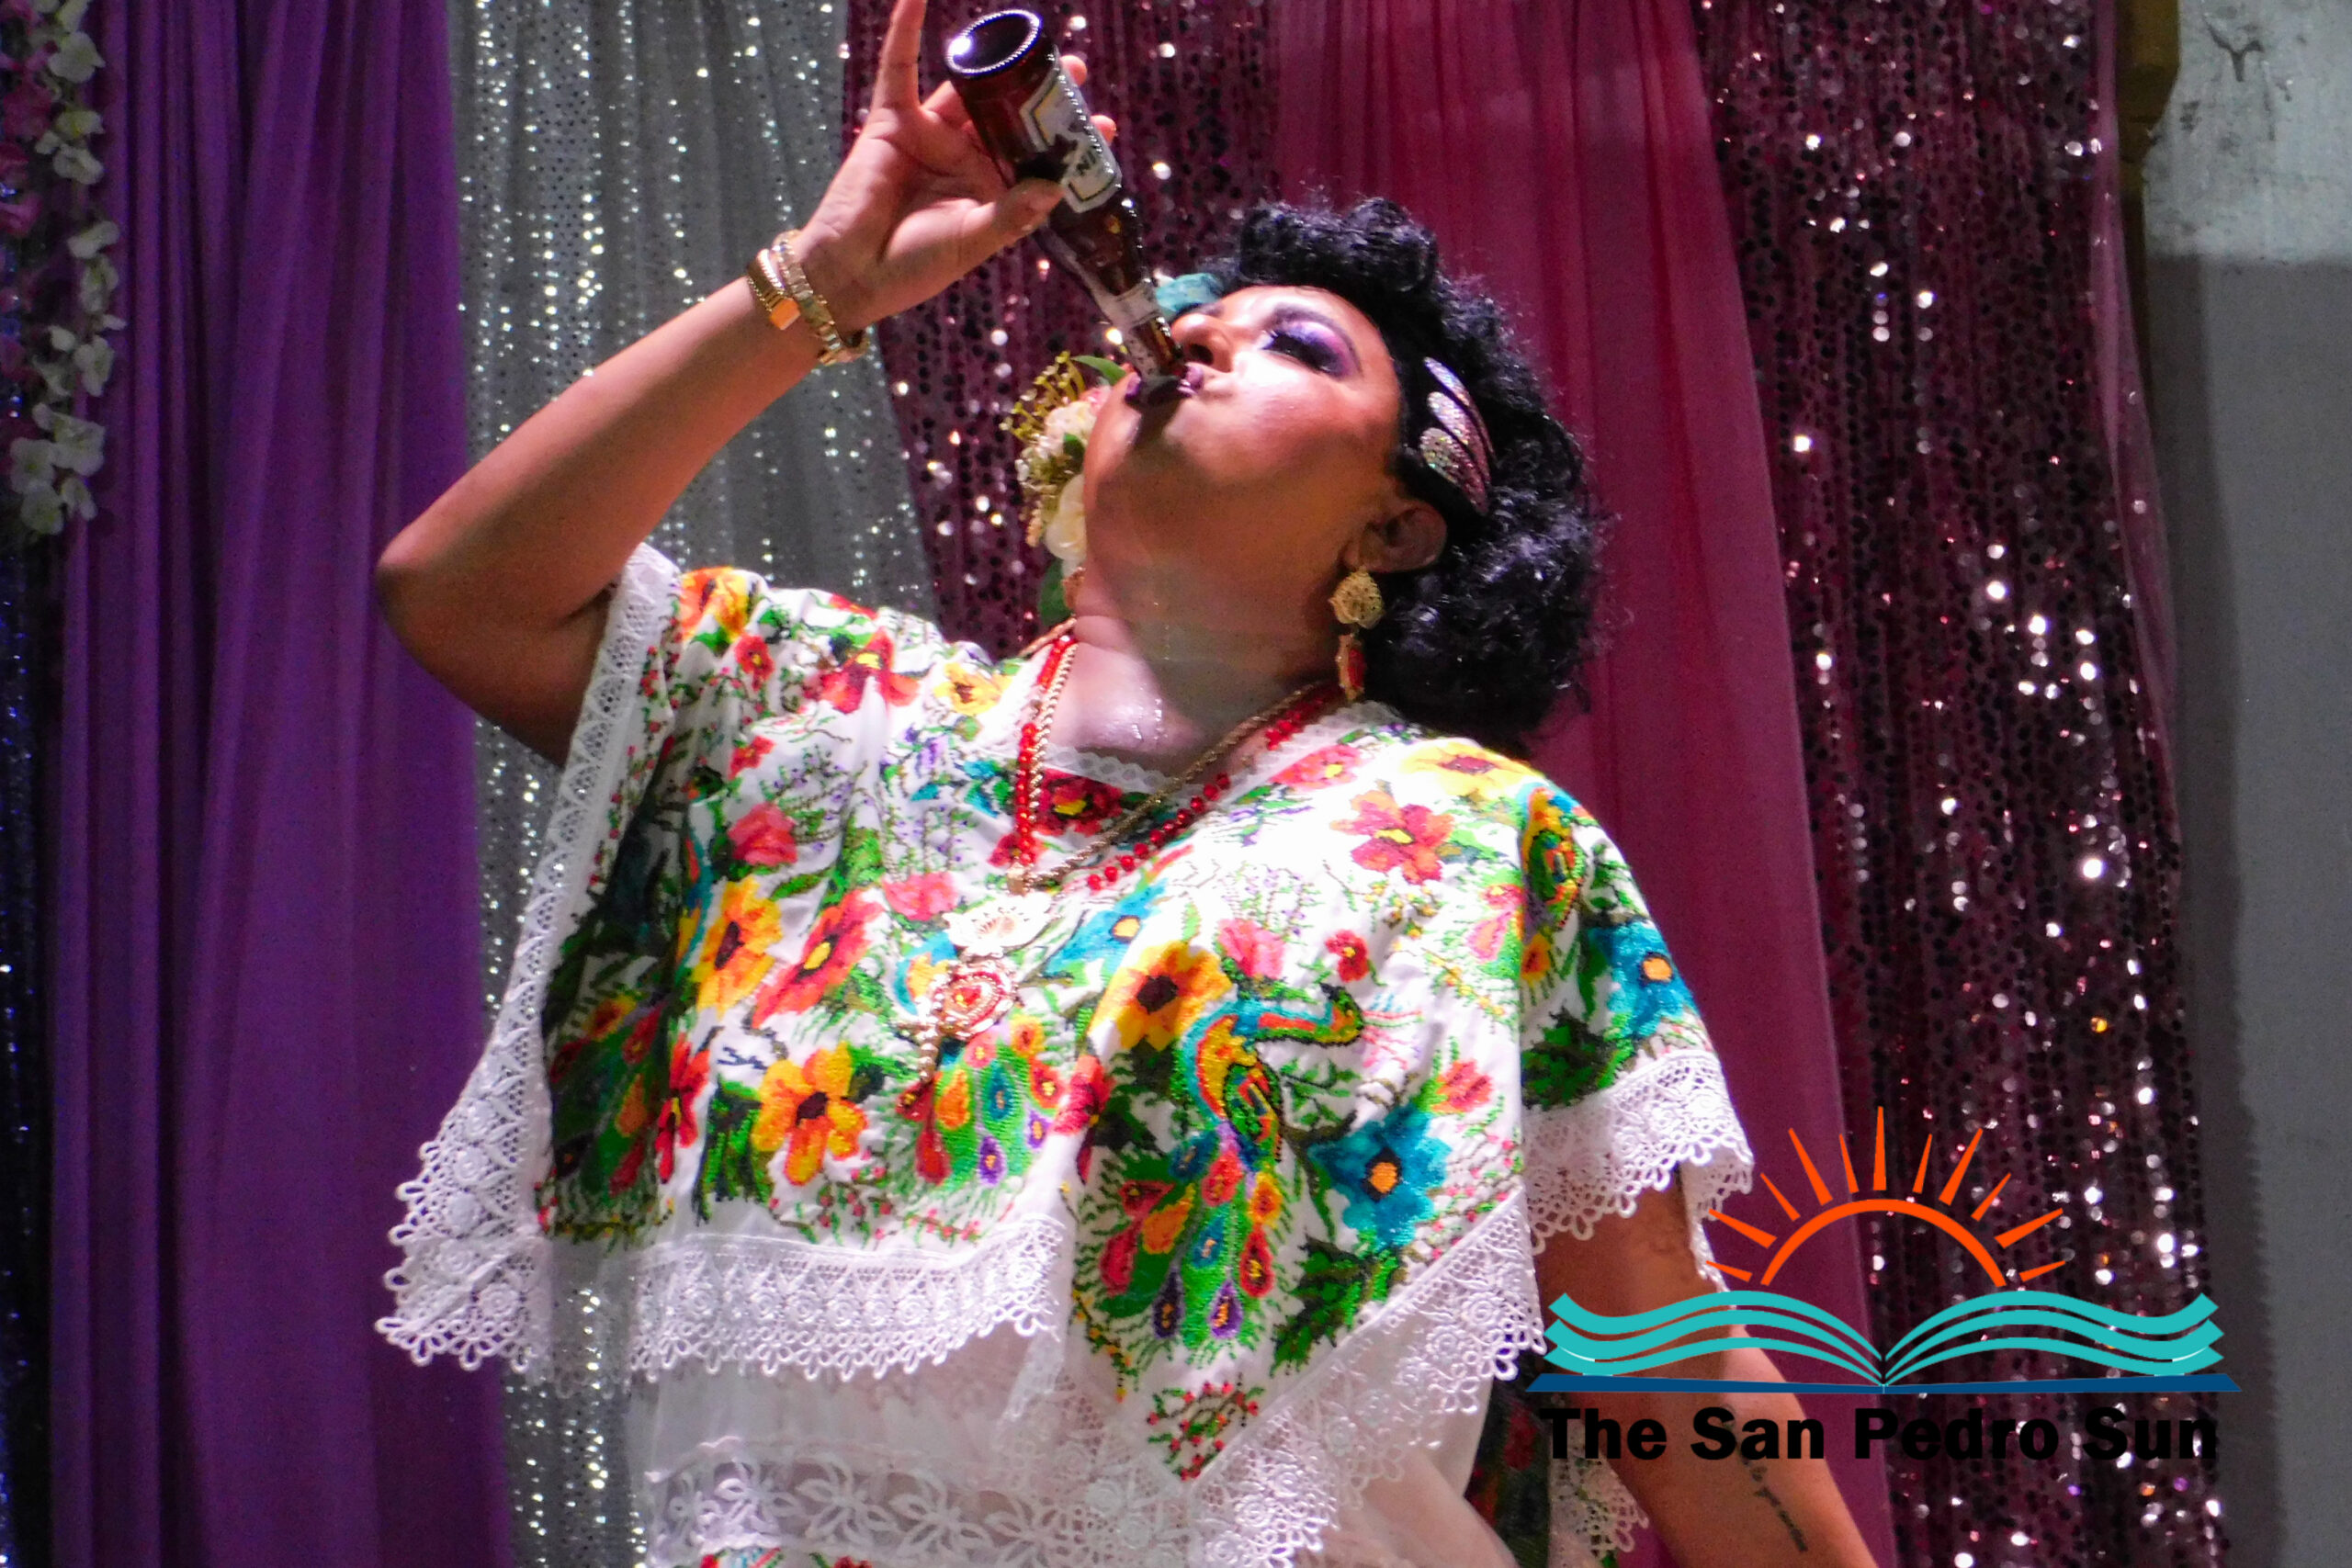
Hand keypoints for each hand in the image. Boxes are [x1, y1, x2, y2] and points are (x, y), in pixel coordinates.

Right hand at [792, 0, 1116, 334]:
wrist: (854, 274)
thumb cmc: (913, 266)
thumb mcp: (972, 243)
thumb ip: (1011, 216)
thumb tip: (1055, 186)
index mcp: (989, 190)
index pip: (1034, 157)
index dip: (1066, 141)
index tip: (1104, 125)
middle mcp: (964, 159)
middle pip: (1007, 117)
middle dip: (1040, 96)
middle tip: (1077, 72)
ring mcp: (930, 137)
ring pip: (967, 91)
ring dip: (994, 65)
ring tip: (1030, 42)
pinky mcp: (893, 122)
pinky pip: (899, 69)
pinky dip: (905, 31)